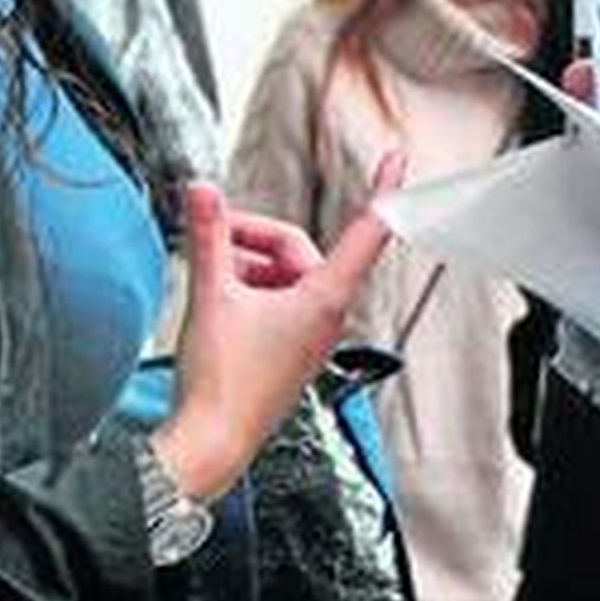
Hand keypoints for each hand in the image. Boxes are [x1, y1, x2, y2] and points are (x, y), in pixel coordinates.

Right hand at [152, 150, 404, 499]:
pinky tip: (218, 302)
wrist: (210, 445)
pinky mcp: (291, 349)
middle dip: (251, 238)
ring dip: (246, 266)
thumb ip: (208, 237)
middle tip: (211, 239)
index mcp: (325, 297)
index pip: (367, 229)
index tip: (397, 156)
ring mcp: (310, 334)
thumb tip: (202, 191)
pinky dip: (249, 290)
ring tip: (209, 280)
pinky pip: (278, 300)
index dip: (383, 187)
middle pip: (297, 247)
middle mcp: (327, 314)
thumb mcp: (210, 295)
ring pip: (283, 274)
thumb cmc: (220, 383)